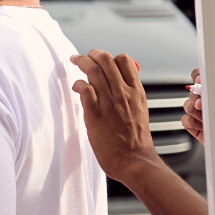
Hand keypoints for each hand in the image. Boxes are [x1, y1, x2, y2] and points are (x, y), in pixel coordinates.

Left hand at [70, 49, 159, 188]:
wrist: (135, 161)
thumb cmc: (136, 142)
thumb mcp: (140, 111)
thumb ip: (130, 97)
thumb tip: (119, 87)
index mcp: (136, 92)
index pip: (125, 61)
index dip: (111, 57)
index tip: (101, 60)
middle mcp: (124, 93)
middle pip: (106, 60)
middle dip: (92, 54)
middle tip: (83, 56)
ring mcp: (110, 102)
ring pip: (94, 70)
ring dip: (81, 62)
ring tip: (74, 61)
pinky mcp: (95, 114)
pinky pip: (85, 89)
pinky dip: (78, 84)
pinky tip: (77, 88)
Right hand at [184, 68, 214, 187]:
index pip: (207, 81)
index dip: (199, 77)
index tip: (200, 81)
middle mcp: (214, 106)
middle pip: (194, 93)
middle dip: (195, 96)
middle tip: (203, 103)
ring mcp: (207, 119)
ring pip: (188, 107)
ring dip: (193, 110)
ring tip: (206, 117)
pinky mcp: (201, 133)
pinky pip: (187, 123)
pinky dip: (190, 122)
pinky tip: (202, 126)